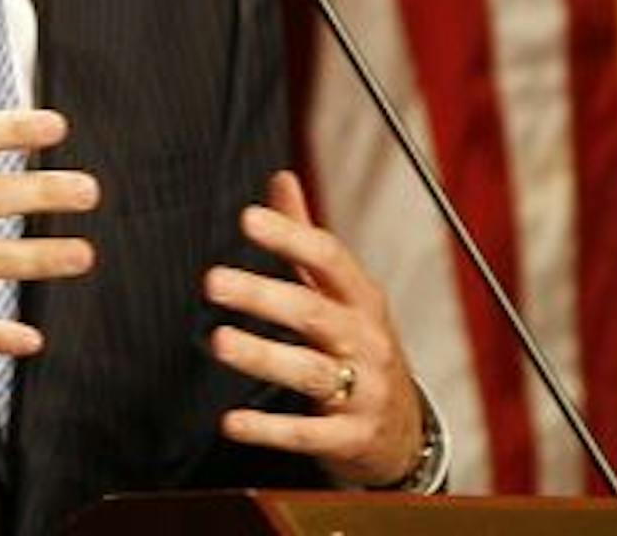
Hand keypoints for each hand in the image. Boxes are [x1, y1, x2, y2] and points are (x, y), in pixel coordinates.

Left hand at [204, 171, 423, 486]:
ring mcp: (363, 390)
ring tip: (219, 341)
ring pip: (311, 371)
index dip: (289, 237)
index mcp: (362, 298)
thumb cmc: (360, 347)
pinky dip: (269, 428)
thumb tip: (280, 178)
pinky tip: (232, 421)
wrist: (403, 431)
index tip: (248, 219)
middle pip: (312, 312)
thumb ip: (305, 239)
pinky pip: (308, 433)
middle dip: (262, 295)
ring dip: (262, 356)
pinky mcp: (351, 438)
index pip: (329, 259)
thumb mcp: (344, 293)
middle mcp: (366, 340)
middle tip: (213, 281)